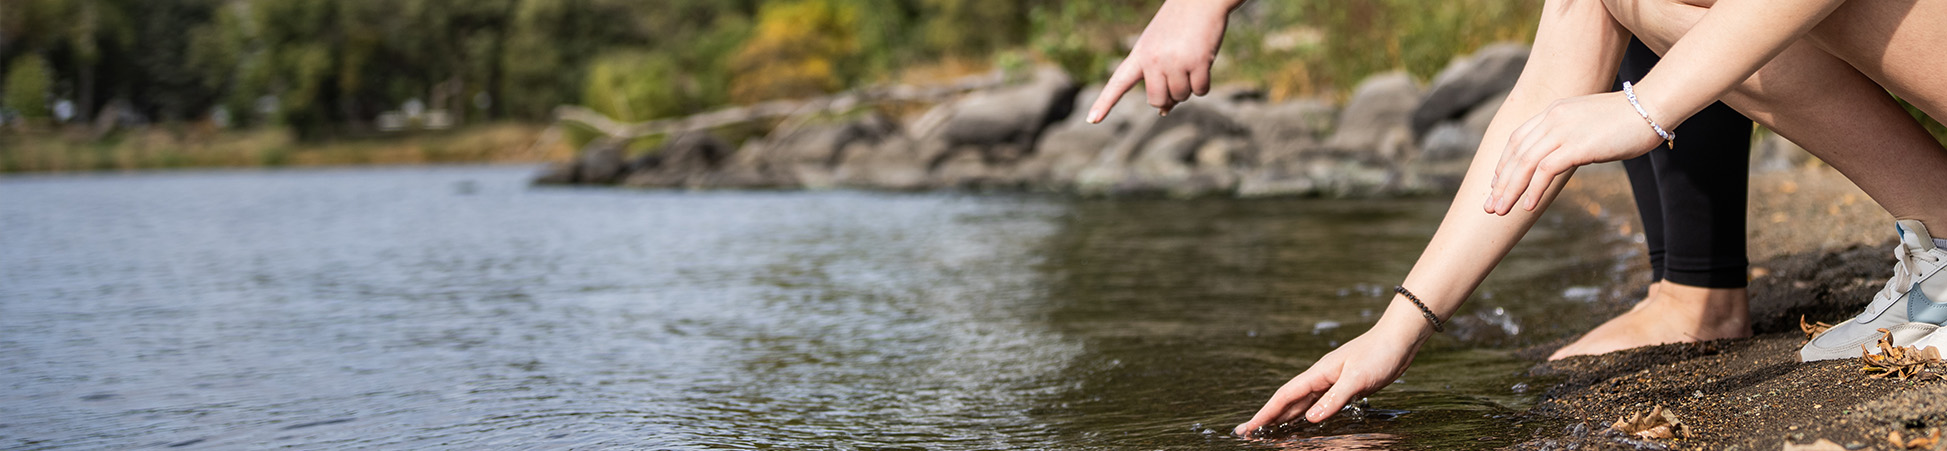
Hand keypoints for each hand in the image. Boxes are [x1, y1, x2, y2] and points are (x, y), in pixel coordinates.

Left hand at [1085, 0, 1235, 122]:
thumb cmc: (1180, 25)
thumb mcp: (1161, 48)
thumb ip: (1157, 77)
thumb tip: (1163, 111)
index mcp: (1140, 54)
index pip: (1118, 81)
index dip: (1105, 102)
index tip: (1091, 119)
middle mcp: (1154, 59)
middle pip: (1156, 100)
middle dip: (1169, 97)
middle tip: (1178, 76)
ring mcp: (1175, 61)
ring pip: (1181, 96)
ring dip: (1189, 86)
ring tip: (1191, 61)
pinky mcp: (1198, 62)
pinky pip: (1200, 90)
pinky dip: (1203, 83)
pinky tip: (1204, 62)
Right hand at [1233, 317, 1427, 436]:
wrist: (1399, 338)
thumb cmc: (1380, 354)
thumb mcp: (1358, 379)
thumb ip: (1334, 399)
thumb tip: (1310, 418)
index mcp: (1319, 374)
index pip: (1285, 396)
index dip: (1266, 413)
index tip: (1250, 427)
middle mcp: (1320, 378)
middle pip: (1288, 400)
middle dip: (1267, 416)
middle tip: (1248, 432)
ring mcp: (1331, 381)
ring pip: (1301, 403)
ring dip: (1284, 416)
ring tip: (1268, 430)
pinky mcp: (1344, 386)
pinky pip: (1317, 404)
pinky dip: (1305, 414)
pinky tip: (1303, 421)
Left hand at [1484, 92, 1666, 214]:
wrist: (1652, 107)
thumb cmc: (1628, 119)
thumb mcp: (1590, 123)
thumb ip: (1572, 135)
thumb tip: (1567, 154)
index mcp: (1553, 111)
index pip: (1517, 139)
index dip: (1504, 163)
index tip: (1496, 183)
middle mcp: (1553, 118)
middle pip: (1516, 153)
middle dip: (1500, 182)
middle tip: (1489, 206)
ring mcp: (1563, 130)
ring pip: (1525, 164)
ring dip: (1510, 190)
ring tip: (1501, 211)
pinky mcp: (1577, 145)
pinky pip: (1546, 170)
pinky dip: (1534, 190)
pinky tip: (1527, 206)